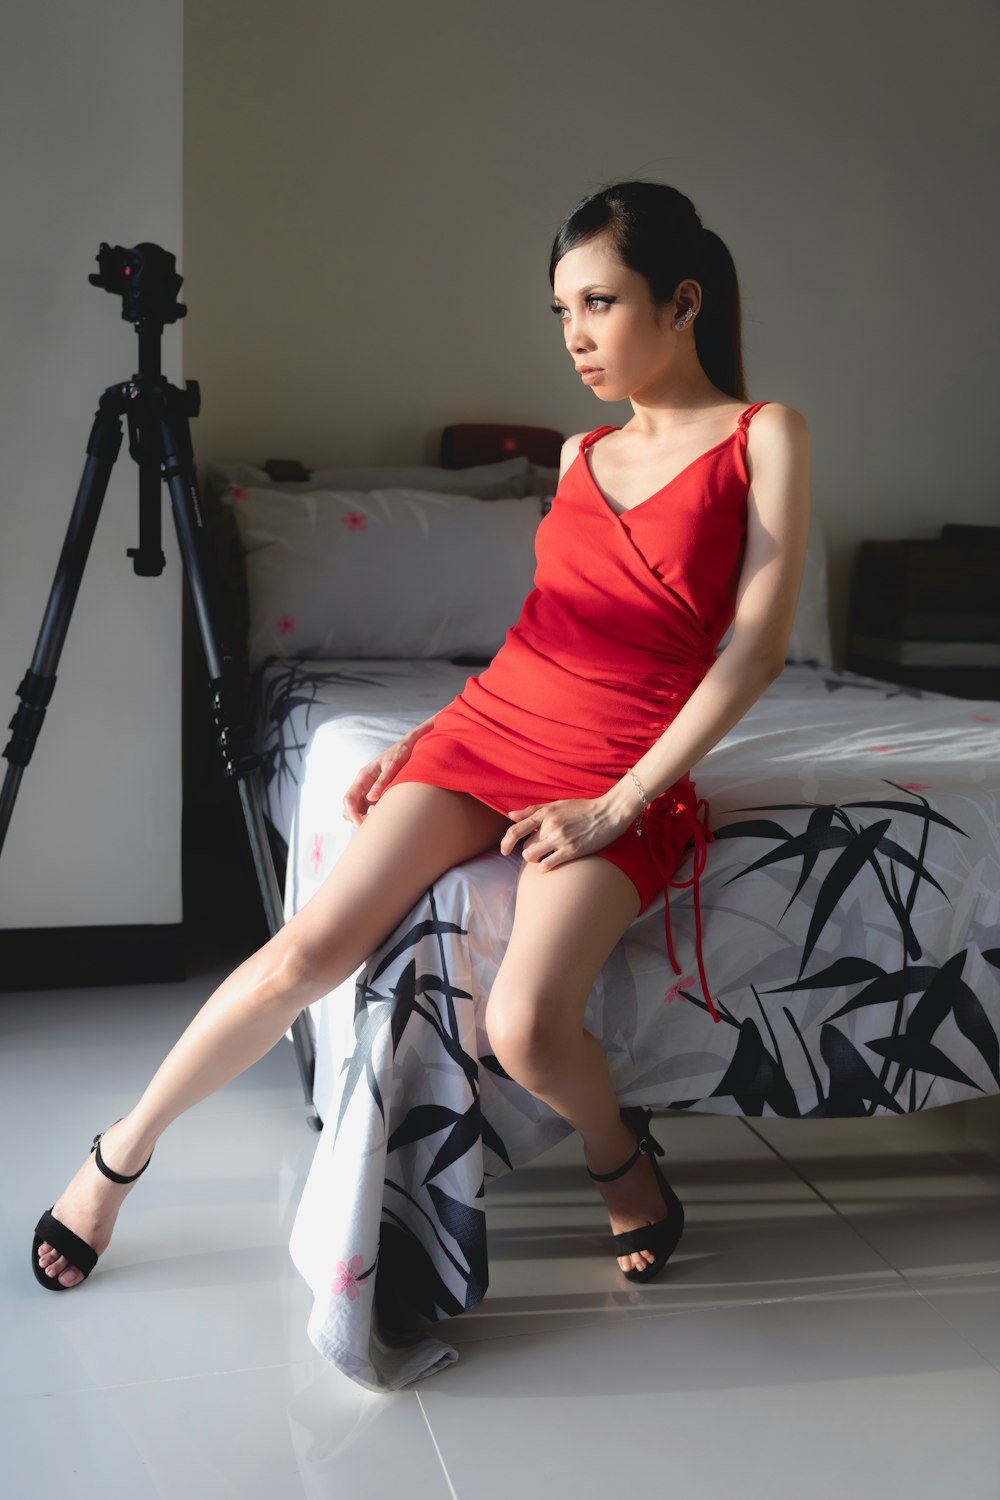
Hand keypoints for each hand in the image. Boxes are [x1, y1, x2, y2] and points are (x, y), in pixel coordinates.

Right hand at [342, 737, 415, 826]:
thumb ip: (382, 781)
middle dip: (355, 818)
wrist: (408, 746)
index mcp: (363, 776)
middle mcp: (362, 783)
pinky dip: (370, 815)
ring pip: (356, 808)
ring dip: (362, 817)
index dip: (352, 814)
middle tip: (371, 829)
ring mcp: (368, 788)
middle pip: (349, 806)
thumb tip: (371, 799)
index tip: (361, 826)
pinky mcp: (375, 792)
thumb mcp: (393, 766)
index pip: (349, 799)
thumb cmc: (401, 753)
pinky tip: (383, 819)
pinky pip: (367, 807)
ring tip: (378, 826)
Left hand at [500, 795, 635, 870]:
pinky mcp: (572, 850)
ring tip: (544, 857)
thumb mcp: (557, 804)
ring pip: (532, 856)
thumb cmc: (583, 808)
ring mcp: (560, 839)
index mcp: (545, 813)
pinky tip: (549, 864)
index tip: (504, 850)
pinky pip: (547, 864)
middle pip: (525, 846)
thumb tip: (510, 815)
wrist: (609, 813)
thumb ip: (533, 810)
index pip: (516, 830)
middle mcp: (550, 826)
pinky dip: (544, 867)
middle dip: (529, 850)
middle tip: (539, 850)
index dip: (506, 842)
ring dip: (534, 859)